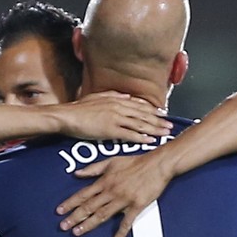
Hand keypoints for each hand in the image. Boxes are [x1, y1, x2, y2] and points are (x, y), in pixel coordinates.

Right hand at [52, 92, 170, 143]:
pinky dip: (141, 137)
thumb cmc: (78, 108)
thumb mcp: (97, 97)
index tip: (162, 114)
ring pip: (140, 124)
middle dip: (158, 120)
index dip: (152, 110)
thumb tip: (125, 96)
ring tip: (165, 133)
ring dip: (154, 129)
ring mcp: (115, 118)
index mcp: (116, 100)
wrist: (67, 116)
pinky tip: (150, 140)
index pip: (139, 105)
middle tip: (170, 125)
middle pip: (143, 114)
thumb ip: (113, 96)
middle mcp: (118, 107)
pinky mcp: (110, 130)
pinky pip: (129, 134)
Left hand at [56, 149, 178, 236]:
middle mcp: (111, 191)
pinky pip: (127, 222)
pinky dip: (120, 233)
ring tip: (77, 232)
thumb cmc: (135, 162)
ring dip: (89, 224)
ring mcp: (123, 199)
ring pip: (102, 214)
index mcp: (104, 181)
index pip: (83, 194)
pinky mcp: (136, 206)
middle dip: (74, 217)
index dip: (70, 203)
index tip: (59, 211)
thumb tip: (77, 173)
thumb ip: (93, 169)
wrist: (158, 164)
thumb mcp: (111, 161)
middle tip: (63, 226)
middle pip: (89, 206)